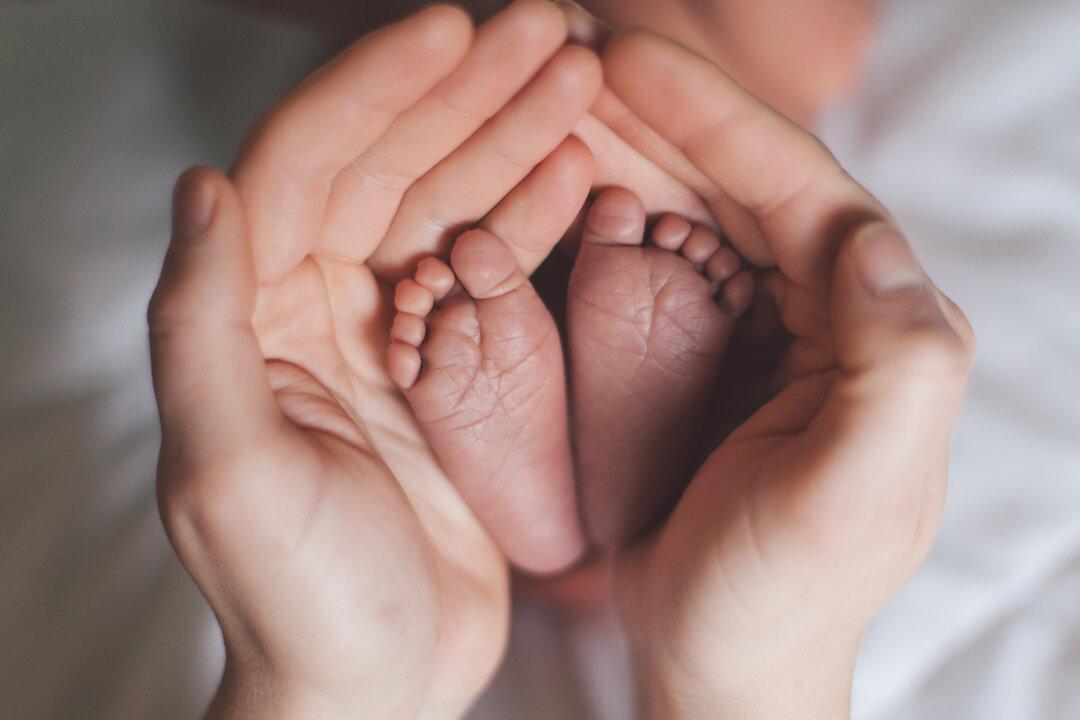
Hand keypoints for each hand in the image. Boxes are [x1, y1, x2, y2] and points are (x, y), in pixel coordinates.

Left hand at [149, 3, 598, 717]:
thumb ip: (200, 326)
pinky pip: (491, 266)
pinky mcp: (448, 367)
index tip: (455, 30)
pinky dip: (534, 211)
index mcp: (252, 316)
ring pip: (449, 203)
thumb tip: (203, 184)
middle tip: (549, 32)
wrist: (374, 684)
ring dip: (510, 135)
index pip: (309, 164)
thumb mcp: (231, 469)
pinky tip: (582, 167)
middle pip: (390, 165)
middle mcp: (314, 308)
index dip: (379, 89)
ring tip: (581, 77)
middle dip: (466, 92)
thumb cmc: (299, 596)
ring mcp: (389, 333)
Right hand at [595, 33, 974, 717]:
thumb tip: (871, 240)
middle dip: (655, 113)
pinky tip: (556, 180)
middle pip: (738, 181)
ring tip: (549, 97)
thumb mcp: (851, 498)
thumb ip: (896, 369)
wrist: (723, 662)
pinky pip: (653, 261)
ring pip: (691, 208)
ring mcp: (756, 330)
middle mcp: (825, 313)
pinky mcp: (700, 354)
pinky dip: (606, 211)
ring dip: (623, 147)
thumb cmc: (780, 595)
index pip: (801, 189)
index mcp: (875, 330)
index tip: (626, 57)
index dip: (715, 115)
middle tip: (566, 52)